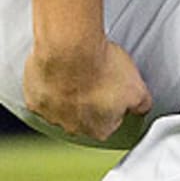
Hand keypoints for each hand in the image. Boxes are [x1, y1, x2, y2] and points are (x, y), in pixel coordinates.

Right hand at [24, 37, 151, 140]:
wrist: (71, 51)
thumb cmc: (104, 70)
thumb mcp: (138, 88)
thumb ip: (142, 103)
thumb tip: (144, 108)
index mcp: (99, 130)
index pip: (112, 122)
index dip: (116, 103)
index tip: (116, 89)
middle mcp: (72, 128)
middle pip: (85, 117)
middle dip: (92, 99)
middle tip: (100, 77)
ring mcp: (51, 115)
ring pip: (62, 106)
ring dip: (70, 92)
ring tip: (81, 70)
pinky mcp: (34, 99)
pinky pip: (44, 95)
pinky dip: (52, 84)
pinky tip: (62, 69)